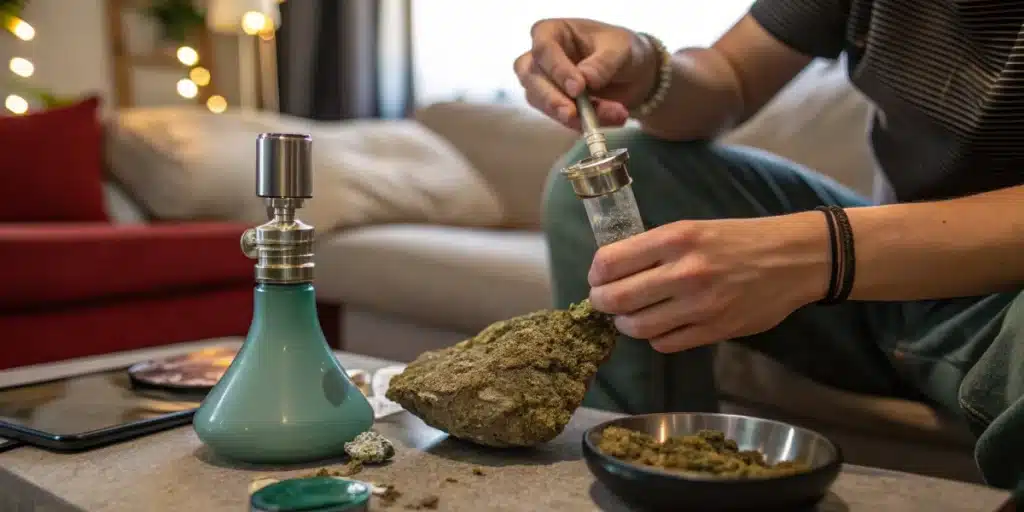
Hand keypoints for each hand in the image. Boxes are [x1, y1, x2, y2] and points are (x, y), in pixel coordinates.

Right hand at [513, 18, 659, 129]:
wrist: (633, 73)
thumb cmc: (620, 49)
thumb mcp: (620, 49)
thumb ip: (603, 63)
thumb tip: (586, 79)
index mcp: (553, 32)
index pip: (543, 48)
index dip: (557, 69)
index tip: (577, 88)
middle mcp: (542, 57)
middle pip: (532, 78)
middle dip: (552, 99)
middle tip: (572, 114)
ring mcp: (543, 82)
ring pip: (541, 102)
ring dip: (573, 115)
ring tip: (611, 115)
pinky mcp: (553, 105)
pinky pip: (559, 118)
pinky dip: (583, 123)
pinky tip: (611, 119)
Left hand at [587, 213, 829, 352]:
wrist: (792, 259)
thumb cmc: (739, 240)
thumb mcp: (694, 229)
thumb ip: (656, 249)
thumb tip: (615, 270)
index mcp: (675, 239)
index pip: (611, 261)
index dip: (596, 274)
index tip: (597, 277)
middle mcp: (684, 272)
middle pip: (617, 298)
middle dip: (601, 303)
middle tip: (604, 302)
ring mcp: (700, 304)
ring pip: (638, 327)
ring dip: (625, 324)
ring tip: (629, 317)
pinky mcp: (714, 329)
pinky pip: (665, 343)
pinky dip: (655, 338)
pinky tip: (660, 327)